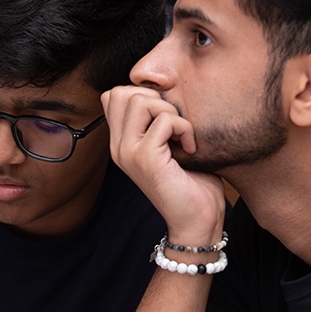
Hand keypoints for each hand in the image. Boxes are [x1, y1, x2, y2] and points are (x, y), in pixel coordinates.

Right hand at [101, 85, 224, 244]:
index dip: (143, 94)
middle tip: (174, 124)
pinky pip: (164, 121)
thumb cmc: (190, 183)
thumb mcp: (169, 145)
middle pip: (123, 92)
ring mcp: (128, 153)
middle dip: (156, 99)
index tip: (165, 116)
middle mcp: (118, 147)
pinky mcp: (146, 159)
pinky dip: (184, 128)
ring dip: (170, 112)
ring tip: (181, 135)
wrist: (197, 221)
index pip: (113, 95)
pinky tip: (189, 147)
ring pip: (141, 101)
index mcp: (121, 143)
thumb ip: (159, 121)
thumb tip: (165, 90)